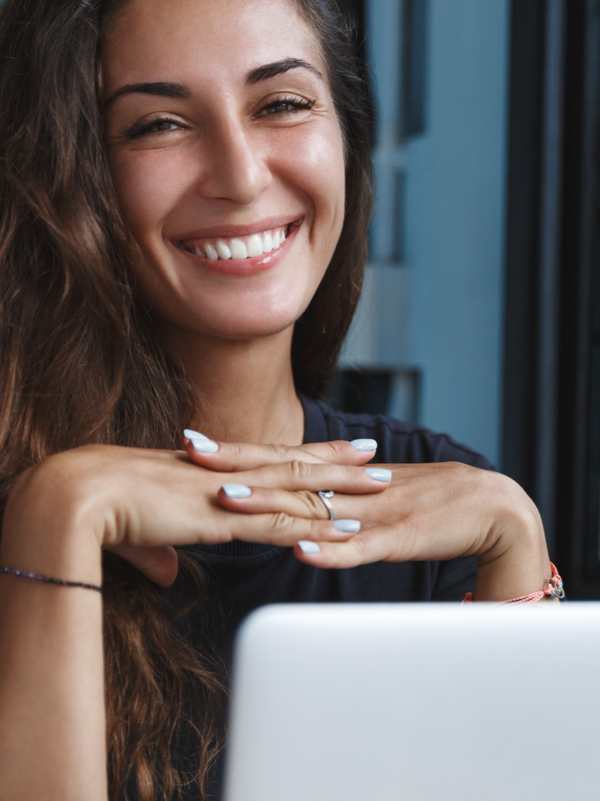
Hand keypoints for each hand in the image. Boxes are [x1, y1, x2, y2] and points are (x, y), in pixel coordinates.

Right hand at [4, 438, 380, 587]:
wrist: (82, 494)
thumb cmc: (104, 507)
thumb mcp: (140, 532)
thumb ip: (160, 549)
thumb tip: (164, 571)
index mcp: (213, 471)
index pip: (269, 456)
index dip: (304, 452)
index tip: (333, 447)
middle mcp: (229, 475)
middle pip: (296, 463)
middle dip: (339, 461)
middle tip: (376, 454)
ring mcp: (232, 493)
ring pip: (301, 487)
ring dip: (344, 489)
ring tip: (383, 485)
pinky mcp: (226, 518)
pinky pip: (283, 522)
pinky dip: (319, 526)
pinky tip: (349, 529)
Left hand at [217, 461, 552, 601]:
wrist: (493, 506)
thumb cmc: (430, 502)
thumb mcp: (376, 494)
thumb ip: (339, 495)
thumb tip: (299, 499)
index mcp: (345, 476)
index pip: (282, 458)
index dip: (238, 451)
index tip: (193, 444)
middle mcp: (352, 485)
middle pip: (287, 472)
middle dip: (238, 464)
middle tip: (191, 453)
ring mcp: (374, 510)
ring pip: (315, 506)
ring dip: (271, 503)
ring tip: (228, 499)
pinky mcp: (400, 538)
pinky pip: (360, 547)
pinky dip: (331, 549)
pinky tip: (302, 550)